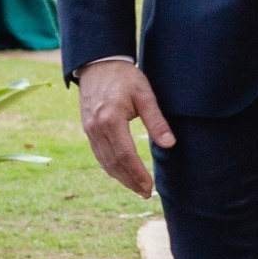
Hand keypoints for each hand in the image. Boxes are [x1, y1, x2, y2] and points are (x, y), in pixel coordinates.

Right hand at [78, 57, 174, 198]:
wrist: (98, 64)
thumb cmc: (124, 77)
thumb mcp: (145, 94)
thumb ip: (157, 120)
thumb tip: (169, 144)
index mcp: (110, 119)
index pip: (126, 155)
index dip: (138, 174)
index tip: (150, 187)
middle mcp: (96, 128)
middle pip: (114, 163)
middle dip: (130, 181)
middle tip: (146, 194)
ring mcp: (89, 129)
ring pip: (104, 161)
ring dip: (120, 178)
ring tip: (137, 188)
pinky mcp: (87, 129)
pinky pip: (99, 154)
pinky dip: (111, 167)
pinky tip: (122, 173)